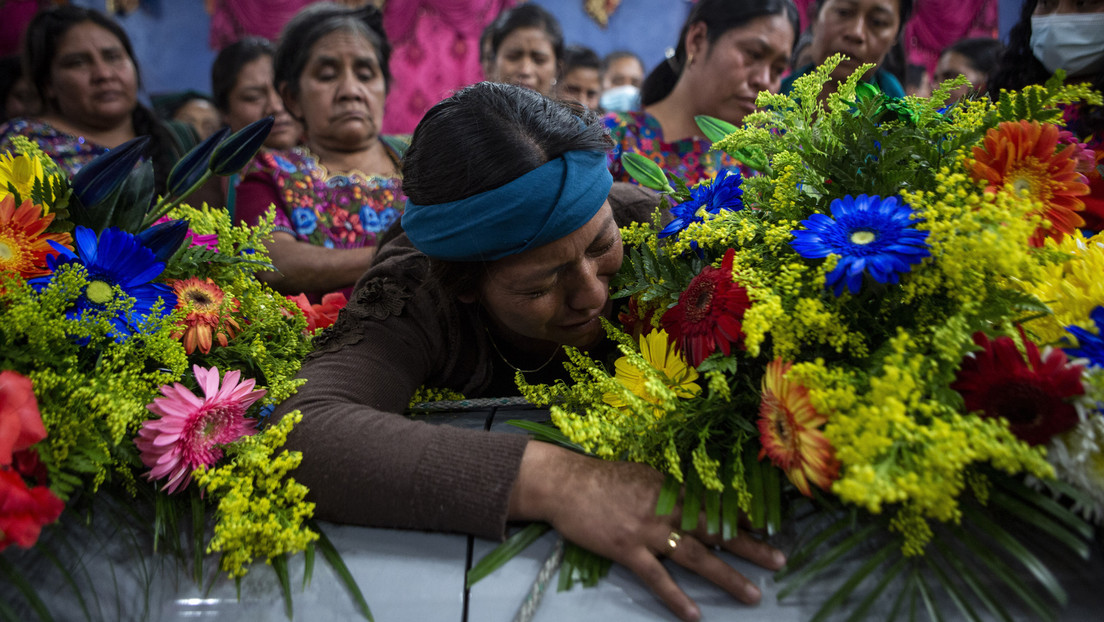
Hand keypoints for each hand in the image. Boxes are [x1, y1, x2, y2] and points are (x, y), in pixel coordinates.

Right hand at [509, 442, 786, 621]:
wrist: (566, 485)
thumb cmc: (603, 478)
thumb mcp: (644, 474)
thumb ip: (670, 487)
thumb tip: (694, 495)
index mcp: (673, 487)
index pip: (716, 502)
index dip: (744, 515)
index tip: (770, 526)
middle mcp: (668, 508)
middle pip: (716, 529)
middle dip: (750, 545)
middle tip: (779, 560)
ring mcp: (649, 531)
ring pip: (696, 556)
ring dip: (727, 576)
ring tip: (753, 593)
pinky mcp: (628, 550)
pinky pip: (657, 579)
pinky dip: (676, 598)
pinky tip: (694, 615)